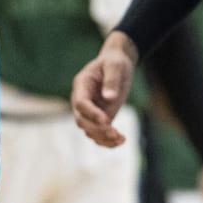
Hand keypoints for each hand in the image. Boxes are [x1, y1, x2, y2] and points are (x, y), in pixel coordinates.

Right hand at [73, 32, 137, 148]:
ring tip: (120, 139)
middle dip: (96, 129)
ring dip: (103, 138)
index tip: (105, 120)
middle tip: (114, 133)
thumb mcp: (115, 66)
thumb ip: (111, 80)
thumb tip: (109, 98)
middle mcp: (82, 100)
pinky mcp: (100, 117)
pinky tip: (121, 141)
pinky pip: (100, 132)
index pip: (81, 103)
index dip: (91, 113)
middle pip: (81, 120)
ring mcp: (90, 110)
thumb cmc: (114, 62)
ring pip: (89, 130)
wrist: (117, 64)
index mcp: (82, 85)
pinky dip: (108, 140)